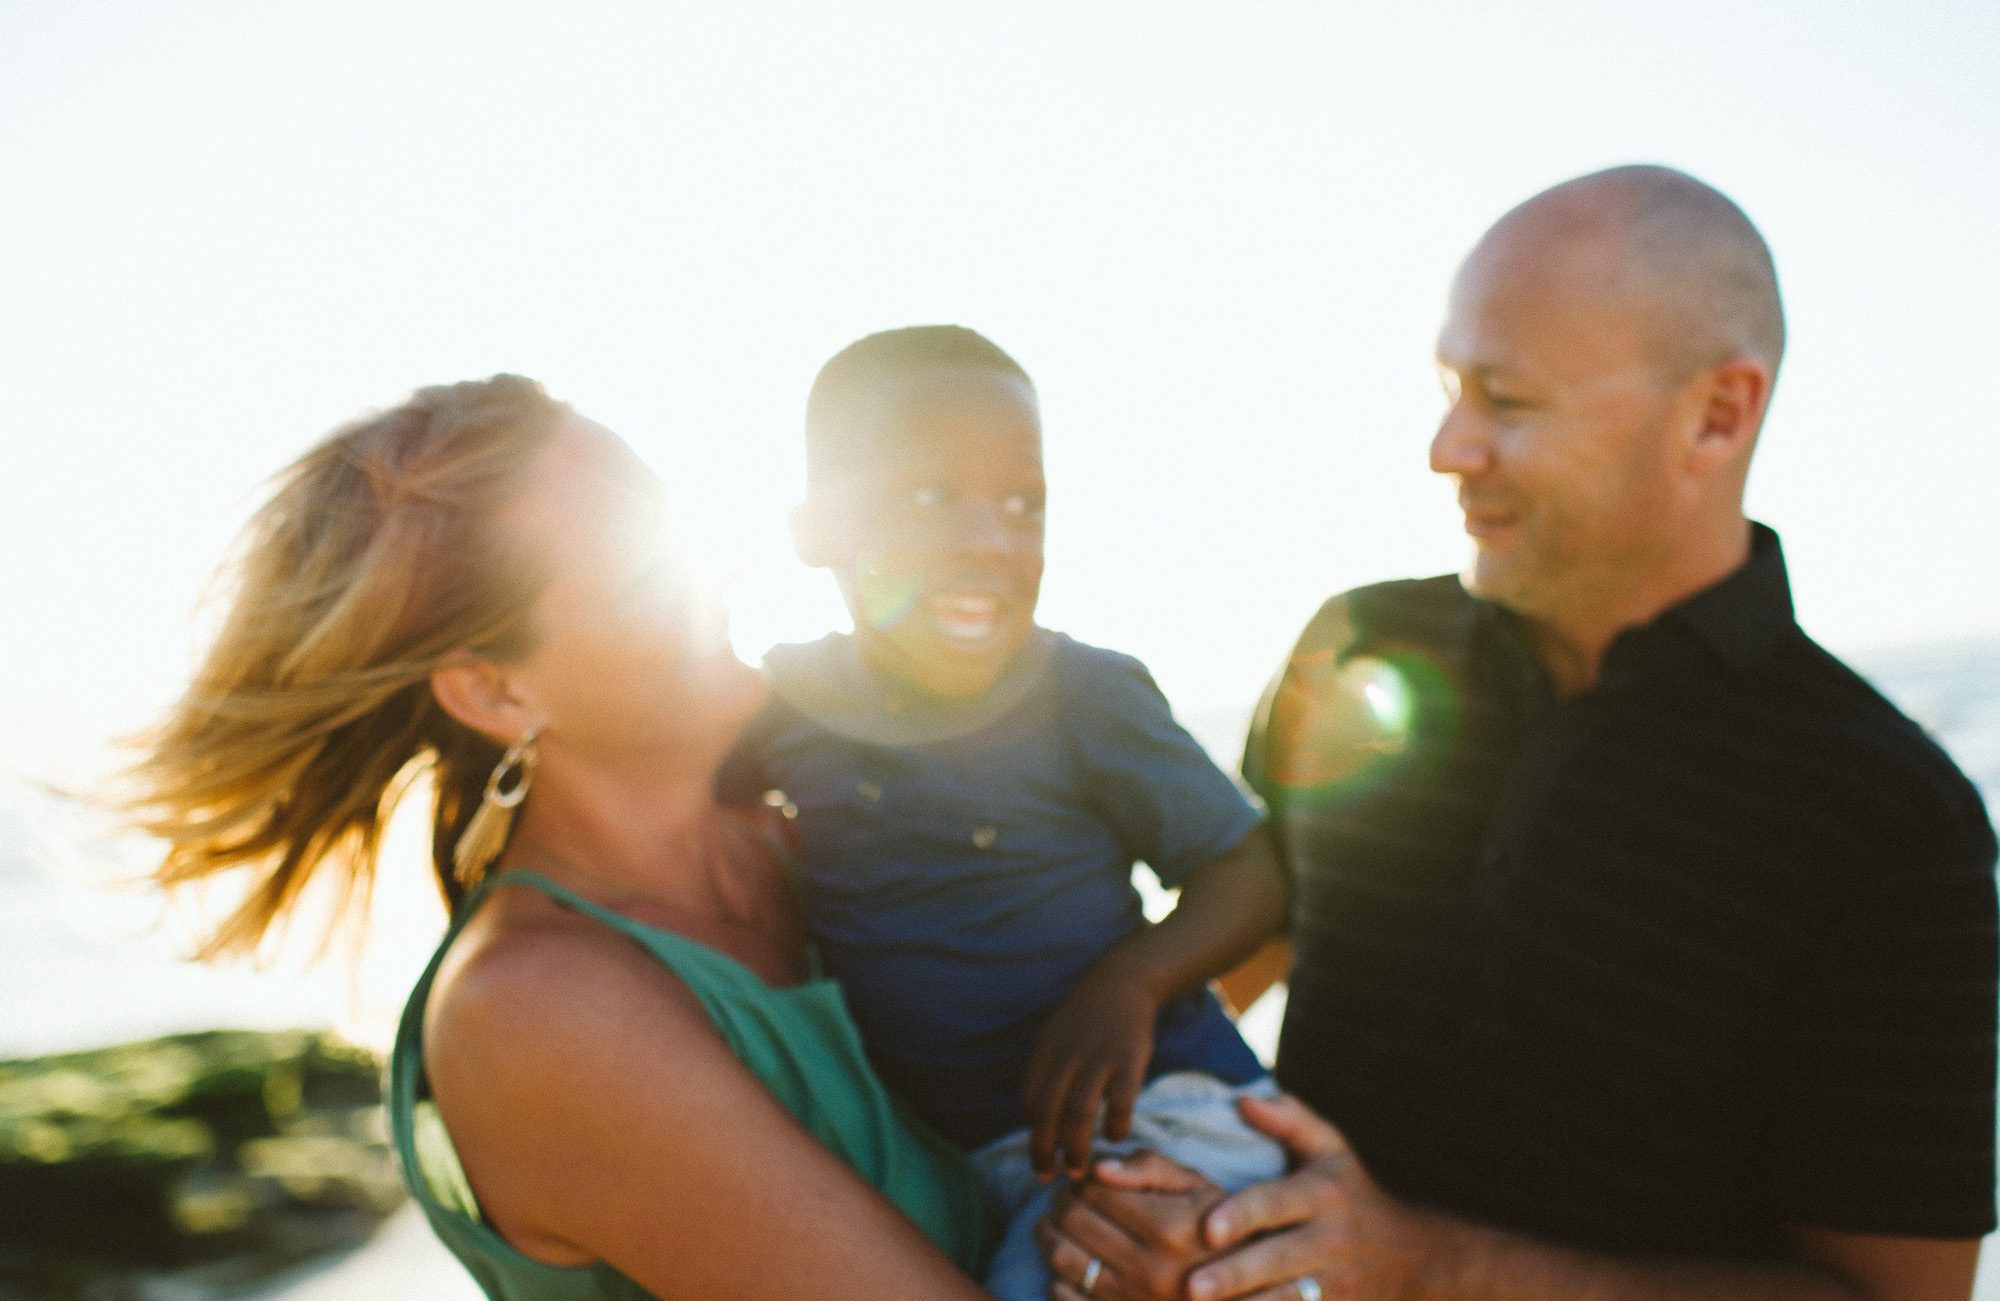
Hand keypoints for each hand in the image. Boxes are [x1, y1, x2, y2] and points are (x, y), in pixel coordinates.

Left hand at [1023, 956, 1161, 1178]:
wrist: (1122, 983)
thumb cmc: (1085, 1020)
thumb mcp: (1054, 1038)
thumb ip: (1045, 1074)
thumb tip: (1035, 1119)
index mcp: (1045, 1053)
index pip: (1030, 1102)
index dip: (1033, 1133)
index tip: (1040, 1159)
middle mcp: (1066, 1057)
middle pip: (1048, 1113)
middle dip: (1045, 1151)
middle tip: (1050, 1178)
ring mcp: (1098, 1059)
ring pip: (1078, 1114)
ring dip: (1075, 1147)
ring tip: (1077, 1170)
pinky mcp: (1128, 1061)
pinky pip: (1118, 1103)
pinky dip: (1114, 1125)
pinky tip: (1114, 1136)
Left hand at [1036, 1150, 1227, 1299]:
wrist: (1241, 1290)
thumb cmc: (1223, 1234)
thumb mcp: (1201, 1191)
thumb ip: (1151, 1169)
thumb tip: (1099, 1166)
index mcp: (1168, 1227)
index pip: (1096, 1188)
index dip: (1083, 1178)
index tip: (1085, 1180)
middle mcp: (1149, 1267)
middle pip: (1074, 1219)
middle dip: (1060, 1202)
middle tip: (1063, 1198)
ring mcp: (1132, 1299)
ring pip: (1063, 1258)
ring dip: (1048, 1236)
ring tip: (1053, 1226)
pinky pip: (1066, 1298)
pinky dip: (1057, 1278)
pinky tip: (1068, 1268)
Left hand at [1182, 1093, 1431, 1300]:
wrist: (1413, 1259)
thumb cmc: (1352, 1194)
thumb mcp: (1331, 1149)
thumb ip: (1289, 1120)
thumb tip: (1241, 1100)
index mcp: (1321, 1194)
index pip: (1275, 1203)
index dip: (1241, 1215)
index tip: (1207, 1229)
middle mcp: (1329, 1241)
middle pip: (1275, 1261)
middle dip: (1233, 1276)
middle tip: (1190, 1287)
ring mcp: (1334, 1286)